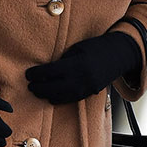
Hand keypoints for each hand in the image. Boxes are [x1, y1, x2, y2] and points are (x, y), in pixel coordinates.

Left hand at [25, 31, 141, 103]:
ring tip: (37, 91)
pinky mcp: (89, 94)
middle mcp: (80, 79)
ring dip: (46, 95)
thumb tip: (45, 69)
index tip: (28, 74)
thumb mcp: (76, 49)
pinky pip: (70, 100)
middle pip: (52, 88)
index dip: (36, 74)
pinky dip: (58, 99)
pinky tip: (50, 97)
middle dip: (38, 88)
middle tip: (29, 85)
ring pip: (60, 97)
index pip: (50, 72)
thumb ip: (62, 60)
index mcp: (76, 64)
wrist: (118, 55)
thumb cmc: (95, 47)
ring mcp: (85, 88)